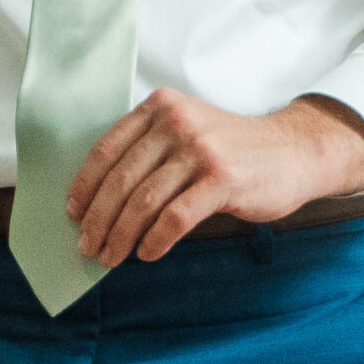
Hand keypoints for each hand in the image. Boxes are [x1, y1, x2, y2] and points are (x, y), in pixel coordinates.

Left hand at [68, 89, 363, 267]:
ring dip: (121, 235)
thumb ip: (150, 150)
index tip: (73, 212)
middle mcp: (176, 121)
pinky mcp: (222, 178)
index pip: (108, 147)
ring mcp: (200, 148)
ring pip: (145, 199)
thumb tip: (102, 198)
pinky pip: (176, 216)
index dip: (86, 183)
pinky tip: (147, 254)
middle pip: (122, 177)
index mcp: (159, 106)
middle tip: (87, 246)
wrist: (290, 151)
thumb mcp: (186, 131)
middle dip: (99, 217)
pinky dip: (156, 239)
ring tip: (110, 257)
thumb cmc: (231, 149)